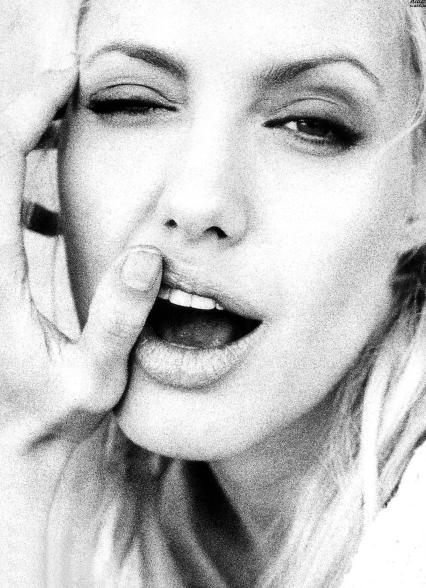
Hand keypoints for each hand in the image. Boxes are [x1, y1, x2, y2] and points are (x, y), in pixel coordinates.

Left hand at [0, 65, 161, 454]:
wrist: (10, 444)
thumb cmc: (52, 416)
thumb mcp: (96, 379)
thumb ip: (119, 319)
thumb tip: (148, 254)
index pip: (3, 173)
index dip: (28, 116)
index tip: (64, 83)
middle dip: (22, 119)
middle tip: (65, 97)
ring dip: (19, 153)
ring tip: (59, 137)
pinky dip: (18, 196)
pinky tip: (49, 213)